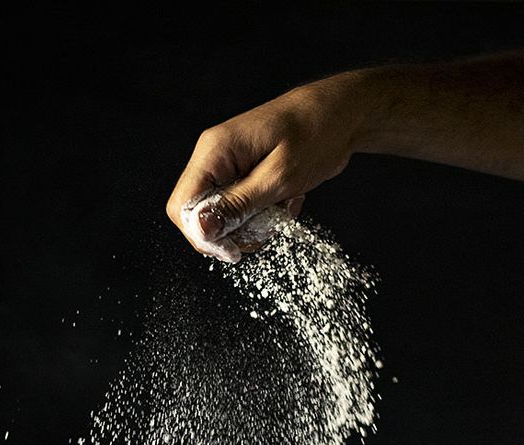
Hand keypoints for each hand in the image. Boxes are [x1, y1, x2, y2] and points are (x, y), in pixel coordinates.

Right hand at [166, 73, 365, 260]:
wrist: (341, 115)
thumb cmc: (315, 135)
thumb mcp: (278, 178)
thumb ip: (238, 205)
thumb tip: (202, 229)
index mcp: (215, 152)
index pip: (182, 205)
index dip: (202, 235)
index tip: (233, 250)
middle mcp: (216, 159)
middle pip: (200, 216)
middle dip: (233, 232)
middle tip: (266, 226)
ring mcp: (230, 168)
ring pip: (224, 217)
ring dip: (253, 226)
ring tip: (282, 207)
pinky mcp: (246, 176)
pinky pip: (243, 209)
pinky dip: (264, 216)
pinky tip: (286, 201)